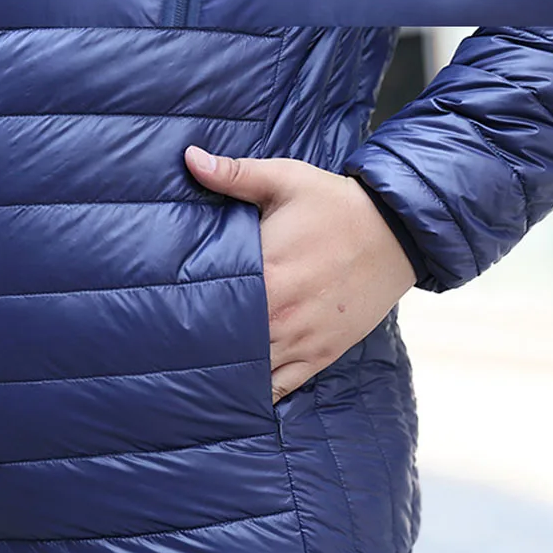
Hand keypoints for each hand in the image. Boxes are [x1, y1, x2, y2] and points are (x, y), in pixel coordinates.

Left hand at [184, 145, 416, 403]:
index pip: (207, 301)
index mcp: (266, 272)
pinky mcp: (320, 355)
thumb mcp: (285, 179)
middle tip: (163, 344)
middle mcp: (280, 314)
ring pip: (247, 373)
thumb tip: (189, 158)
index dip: (179, 307)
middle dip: (195, 343)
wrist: (396, 231)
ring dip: (221, 371)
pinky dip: (255, 394)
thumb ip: (234, 173)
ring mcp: (301, 340)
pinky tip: (231, 394)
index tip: (156, 309)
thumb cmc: (334, 203)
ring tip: (189, 370)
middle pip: (222, 342)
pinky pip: (280, 389)